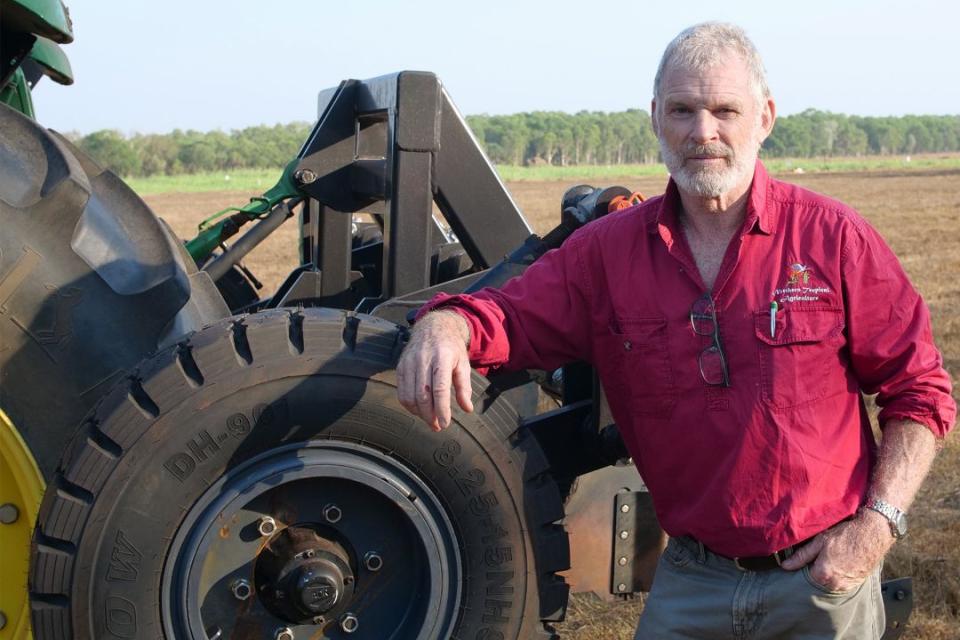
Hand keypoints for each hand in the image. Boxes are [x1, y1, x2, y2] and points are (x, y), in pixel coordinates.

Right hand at [396, 310, 473, 431]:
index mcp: (442, 357)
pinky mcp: (401, 366)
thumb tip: (467, 409)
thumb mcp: (463, 364)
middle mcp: (423, 359)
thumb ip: (464, 387)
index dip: (441, 409)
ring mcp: (409, 362)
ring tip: (430, 420)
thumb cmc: (451, 348)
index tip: (445, 424)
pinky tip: (419, 410)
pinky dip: (409, 405)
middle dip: (430, 415)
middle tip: (438, 426)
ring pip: (410, 396)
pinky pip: (401, 392)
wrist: (432, 327)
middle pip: (423, 395)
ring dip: (419, 413)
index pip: (439, 389)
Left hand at [780, 509, 893, 591]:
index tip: (802, 560)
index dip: (801, 568)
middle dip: (813, 571)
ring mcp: (846, 586)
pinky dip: (837, 576)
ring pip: (828, 584)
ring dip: (826, 574)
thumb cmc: (845, 535)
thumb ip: (802, 556)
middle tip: (817, 557)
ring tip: (830, 559)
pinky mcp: (855, 585)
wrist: (873, 534)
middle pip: (816, 582)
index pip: (803, 577)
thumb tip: (785, 566)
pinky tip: (839, 563)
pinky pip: (840, 584)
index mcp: (823, 574)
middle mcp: (835, 584)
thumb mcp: (820, 542)